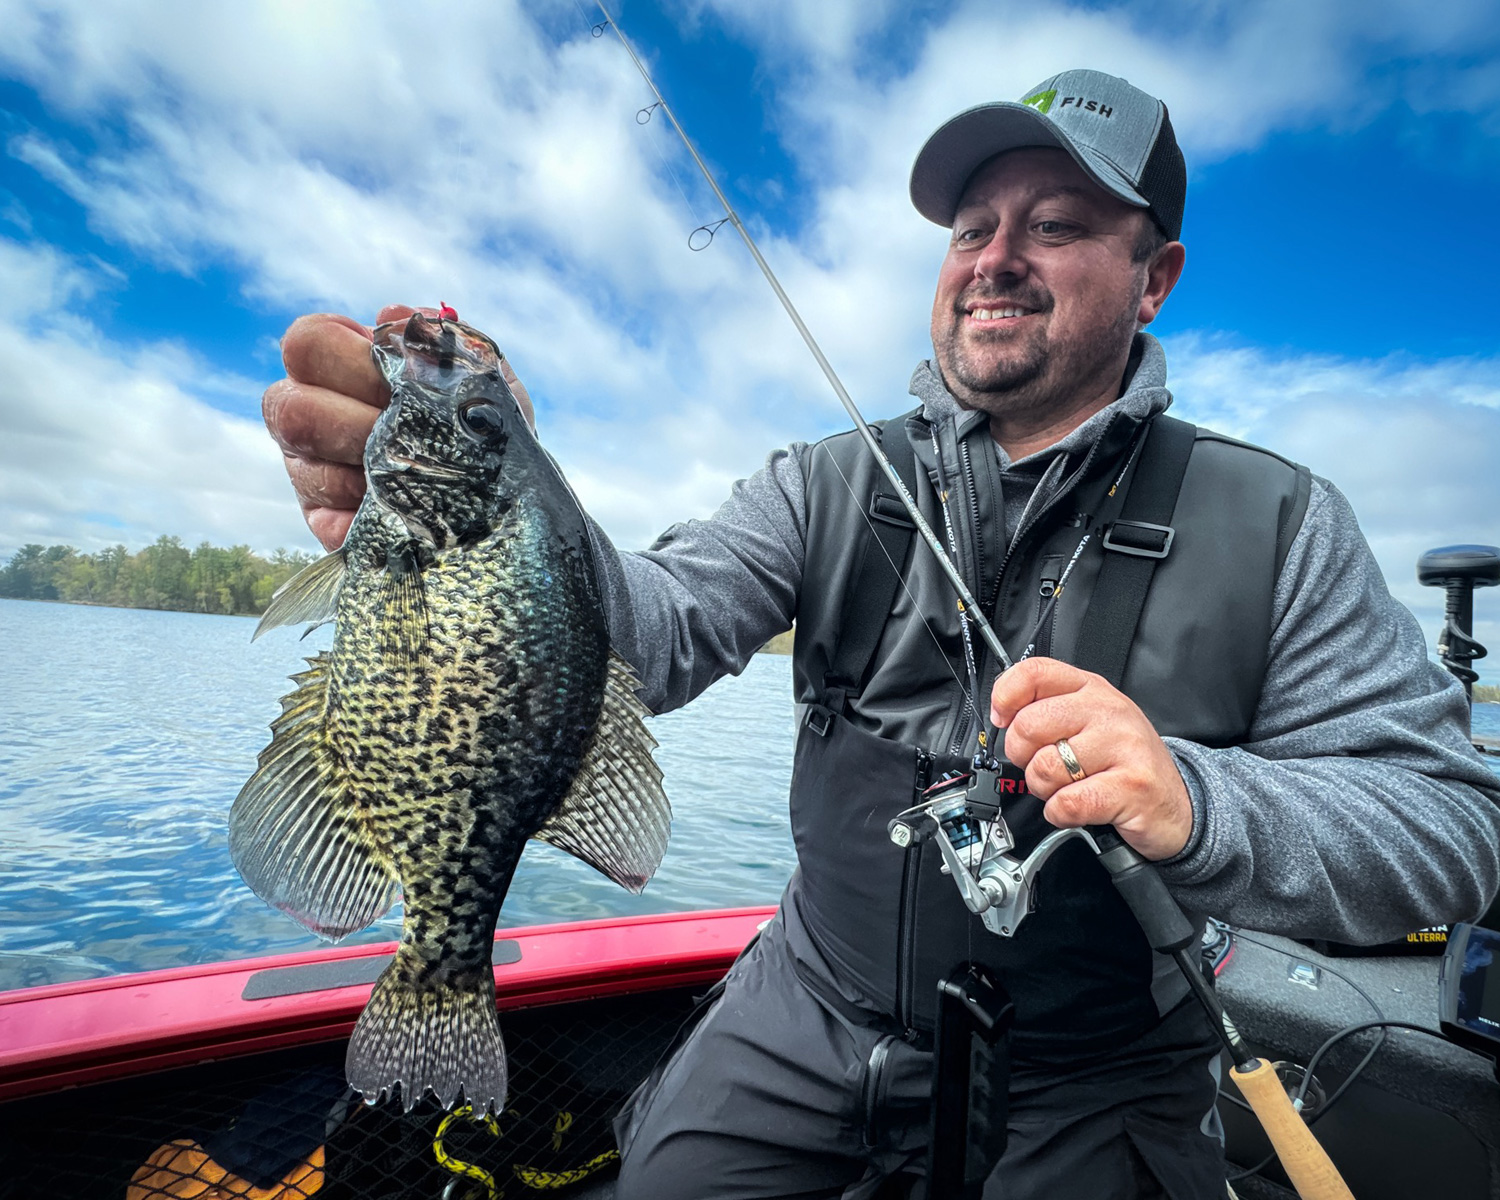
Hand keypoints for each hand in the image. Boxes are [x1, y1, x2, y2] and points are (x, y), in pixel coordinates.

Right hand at [263, 304, 535, 549]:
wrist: (504, 494)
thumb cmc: (480, 422)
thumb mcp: (477, 377)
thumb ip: (443, 341)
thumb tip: (394, 317)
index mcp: (338, 366)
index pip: (305, 342)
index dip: (348, 357)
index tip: (396, 377)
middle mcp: (310, 415)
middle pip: (289, 407)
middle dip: (355, 419)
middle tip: (405, 429)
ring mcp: (310, 471)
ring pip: (306, 467)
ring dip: (372, 469)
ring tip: (421, 471)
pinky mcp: (325, 524)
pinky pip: (330, 522)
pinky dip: (378, 515)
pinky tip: (414, 509)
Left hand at [989, 657, 1192, 860]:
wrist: (1178, 804)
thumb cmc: (1125, 763)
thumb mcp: (1090, 722)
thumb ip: (1049, 709)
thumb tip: (1003, 714)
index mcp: (1091, 688)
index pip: (1033, 673)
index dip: (1005, 697)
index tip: (1004, 720)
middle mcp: (1108, 710)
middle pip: (1028, 726)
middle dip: (1024, 758)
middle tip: (1045, 767)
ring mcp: (1123, 746)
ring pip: (1044, 768)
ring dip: (1046, 789)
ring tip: (1070, 787)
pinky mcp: (1130, 787)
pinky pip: (1067, 803)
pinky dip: (1062, 814)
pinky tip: (1080, 808)